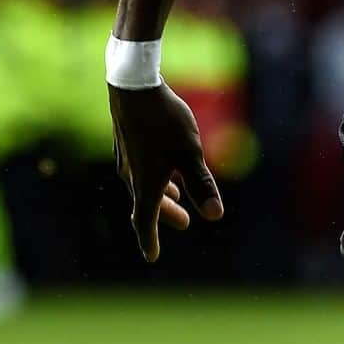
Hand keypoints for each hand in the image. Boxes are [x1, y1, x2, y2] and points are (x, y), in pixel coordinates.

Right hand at [109, 80, 222, 262]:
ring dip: (162, 196)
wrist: (134, 87)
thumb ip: (202, 184)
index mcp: (144, 184)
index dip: (150, 240)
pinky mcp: (127, 142)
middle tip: (185, 223)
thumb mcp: (190, 153)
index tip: (153, 257)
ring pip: (143, 185)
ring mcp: (126, 158)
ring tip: (177, 197)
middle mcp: (131, 175)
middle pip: (146, 204)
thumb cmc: (165, 121)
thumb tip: (216, 215)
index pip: (145, 221)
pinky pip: (140, 170)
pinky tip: (167, 167)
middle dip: (166, 216)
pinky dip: (155, 178)